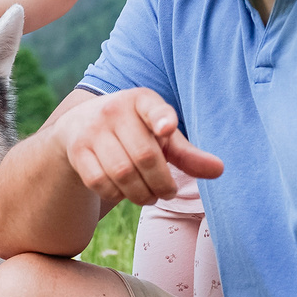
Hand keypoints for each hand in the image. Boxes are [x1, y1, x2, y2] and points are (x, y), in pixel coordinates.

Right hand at [52, 87, 222, 206]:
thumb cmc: (133, 132)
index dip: (161, 118)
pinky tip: (125, 192)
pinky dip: (117, 195)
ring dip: (142, 194)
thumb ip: (188, 154)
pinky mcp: (77, 151)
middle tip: (168, 191)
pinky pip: (101, 182)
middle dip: (161, 183)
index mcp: (142, 100)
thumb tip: (219, 170)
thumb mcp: (160, 135)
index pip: (154, 108)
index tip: (167, 129)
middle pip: (145, 157)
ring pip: (122, 174)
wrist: (78, 125)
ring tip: (151, 196)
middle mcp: (114, 110)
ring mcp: (92, 130)